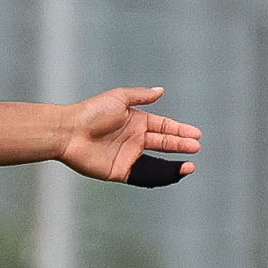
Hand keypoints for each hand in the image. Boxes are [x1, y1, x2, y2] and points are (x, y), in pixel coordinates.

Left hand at [58, 86, 200, 186]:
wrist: (70, 132)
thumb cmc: (92, 112)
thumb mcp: (119, 98)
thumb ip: (141, 96)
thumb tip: (161, 91)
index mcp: (136, 121)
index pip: (163, 127)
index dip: (179, 130)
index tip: (196, 134)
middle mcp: (134, 139)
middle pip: (163, 144)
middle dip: (181, 146)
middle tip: (196, 148)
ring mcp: (128, 156)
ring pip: (157, 162)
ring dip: (174, 164)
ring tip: (190, 166)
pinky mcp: (120, 171)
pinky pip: (143, 176)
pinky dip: (159, 177)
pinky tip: (172, 175)